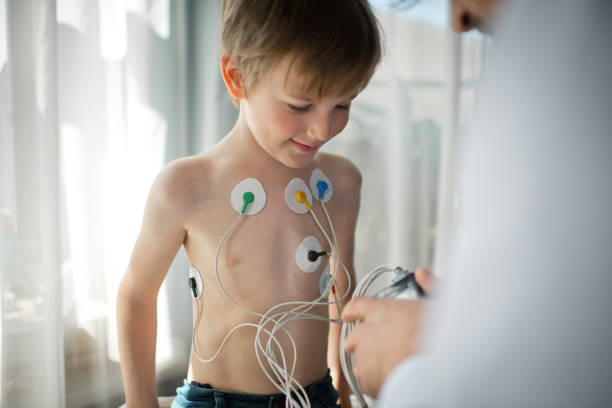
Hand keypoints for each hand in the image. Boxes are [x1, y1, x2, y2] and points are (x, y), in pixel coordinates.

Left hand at [341, 268, 432, 397]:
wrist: (437, 368)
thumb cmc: (439, 337)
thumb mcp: (440, 303)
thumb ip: (429, 285)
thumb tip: (421, 274)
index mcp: (382, 311)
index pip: (357, 306)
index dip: (352, 312)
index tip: (348, 315)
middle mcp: (368, 332)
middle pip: (354, 336)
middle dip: (362, 342)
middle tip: (378, 346)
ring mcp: (365, 356)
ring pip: (360, 360)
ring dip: (369, 362)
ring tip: (388, 366)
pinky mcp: (368, 378)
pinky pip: (367, 381)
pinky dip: (375, 381)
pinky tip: (390, 379)